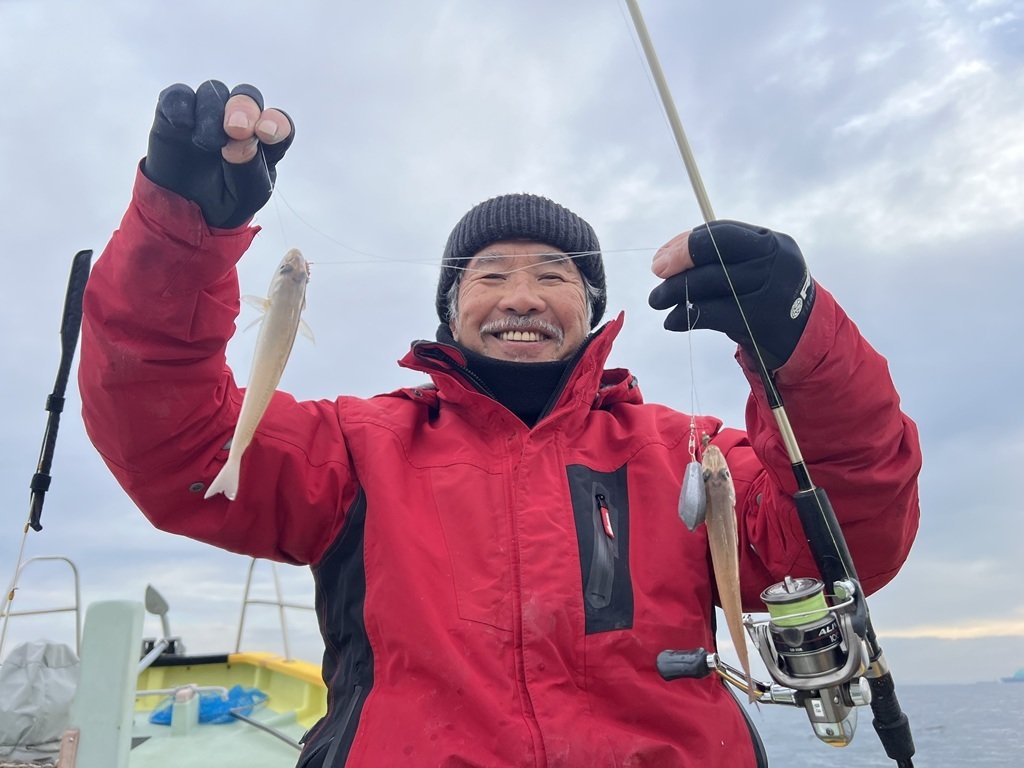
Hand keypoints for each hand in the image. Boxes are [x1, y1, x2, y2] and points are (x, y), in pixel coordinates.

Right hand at [142, 80, 293, 228]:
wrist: (184, 215)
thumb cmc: (224, 202)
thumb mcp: (246, 196)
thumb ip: (250, 168)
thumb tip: (238, 137)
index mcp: (265, 142)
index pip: (280, 124)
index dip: (276, 123)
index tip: (265, 132)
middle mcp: (238, 122)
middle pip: (248, 97)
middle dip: (244, 108)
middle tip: (235, 128)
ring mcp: (207, 115)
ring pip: (214, 91)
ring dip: (212, 112)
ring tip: (206, 144)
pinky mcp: (175, 114)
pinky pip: (179, 95)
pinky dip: (180, 104)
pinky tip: (182, 124)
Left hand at [648, 220, 814, 369]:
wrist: (804, 336)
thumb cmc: (768, 295)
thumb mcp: (756, 266)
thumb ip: (720, 255)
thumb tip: (670, 252)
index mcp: (773, 243)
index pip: (722, 233)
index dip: (687, 243)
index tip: (663, 255)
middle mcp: (775, 263)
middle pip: (714, 255)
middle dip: (678, 263)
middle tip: (657, 272)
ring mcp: (769, 292)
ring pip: (710, 283)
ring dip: (674, 291)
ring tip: (657, 300)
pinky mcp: (758, 322)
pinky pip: (711, 314)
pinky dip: (685, 316)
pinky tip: (672, 321)